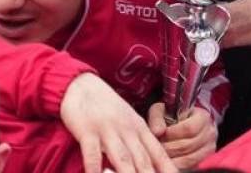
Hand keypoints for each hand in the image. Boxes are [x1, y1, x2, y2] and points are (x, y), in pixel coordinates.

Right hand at [60, 74, 176, 172]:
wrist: (82, 85)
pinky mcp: (87, 131)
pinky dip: (95, 168)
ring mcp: (107, 130)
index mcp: (140, 129)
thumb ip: (141, 143)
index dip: (168, 168)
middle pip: (142, 160)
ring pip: (122, 158)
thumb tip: (155, 164)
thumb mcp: (129, 121)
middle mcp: (127, 130)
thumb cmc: (107, 108)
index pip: (158, 153)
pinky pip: (92, 154)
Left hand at [146, 103, 216, 169]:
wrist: (186, 120)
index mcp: (202, 117)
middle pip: (188, 145)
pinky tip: (167, 160)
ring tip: (160, 153)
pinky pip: (190, 166)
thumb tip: (156, 132)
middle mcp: (209, 133)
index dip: (172, 134)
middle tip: (156, 147)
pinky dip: (177, 164)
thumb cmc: (173, 114)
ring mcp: (208, 148)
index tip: (159, 135)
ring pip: (189, 159)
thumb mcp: (163, 110)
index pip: (189, 128)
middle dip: (169, 148)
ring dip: (172, 158)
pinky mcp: (204, 159)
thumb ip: (157, 118)